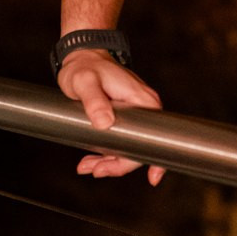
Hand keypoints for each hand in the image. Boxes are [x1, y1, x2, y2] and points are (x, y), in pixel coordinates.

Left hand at [57, 51, 164, 183]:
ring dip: (108, 162)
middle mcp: (143, 109)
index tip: (153, 178)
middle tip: (94, 170)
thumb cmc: (84, 67)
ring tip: (85, 166)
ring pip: (127, 148)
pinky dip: (104, 154)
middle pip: (140, 147)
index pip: (156, 137)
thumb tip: (105, 123)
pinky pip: (119, 142)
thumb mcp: (85, 82)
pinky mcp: (123, 118)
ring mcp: (134, 115)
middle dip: (118, 164)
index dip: (155, 159)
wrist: (80, 57)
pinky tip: (89, 160)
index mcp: (143, 100)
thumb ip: (94, 101)